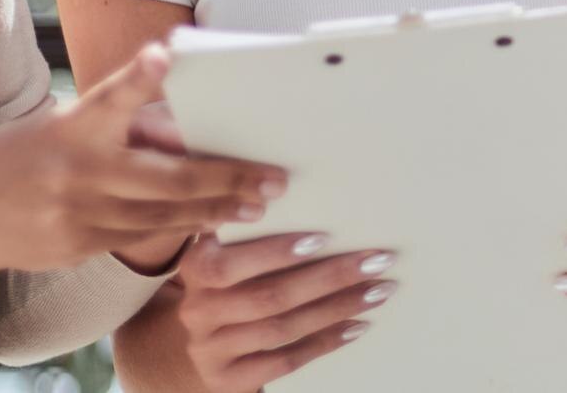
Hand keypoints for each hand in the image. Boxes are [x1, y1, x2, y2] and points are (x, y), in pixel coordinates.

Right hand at [0, 43, 286, 275]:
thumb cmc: (21, 156)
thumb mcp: (60, 125)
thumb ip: (116, 124)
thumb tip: (180, 125)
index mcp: (71, 127)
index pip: (109, 96)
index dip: (139, 76)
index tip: (165, 54)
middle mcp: (76, 171)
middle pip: (166, 178)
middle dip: (226, 180)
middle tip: (271, 179)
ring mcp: (78, 216)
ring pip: (163, 217)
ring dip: (215, 211)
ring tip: (255, 205)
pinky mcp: (78, 248)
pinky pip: (140, 240)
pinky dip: (179, 232)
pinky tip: (210, 225)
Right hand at [172, 233, 399, 391]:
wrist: (189, 345)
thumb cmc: (220, 283)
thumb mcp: (218, 251)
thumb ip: (241, 227)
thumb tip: (278, 192)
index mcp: (197, 269)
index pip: (231, 264)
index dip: (276, 252)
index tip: (323, 237)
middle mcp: (199, 311)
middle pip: (270, 296)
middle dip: (330, 277)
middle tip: (376, 261)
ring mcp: (213, 350)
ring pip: (284, 328)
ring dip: (338, 308)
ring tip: (378, 290)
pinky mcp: (231, 379)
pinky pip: (287, 360)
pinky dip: (326, 342)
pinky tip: (357, 325)